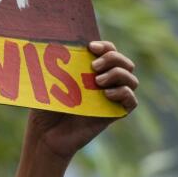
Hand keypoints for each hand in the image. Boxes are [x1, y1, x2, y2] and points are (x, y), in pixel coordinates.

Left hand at [27, 41, 138, 160]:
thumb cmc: (47, 105)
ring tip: (97, 81)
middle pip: (126, 63)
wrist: (46, 133)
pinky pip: (131, 102)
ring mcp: (112, 98)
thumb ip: (57, 64)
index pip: (110, 51)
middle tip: (94, 66)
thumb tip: (54, 43)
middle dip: (113, 59)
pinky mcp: (115, 114)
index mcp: (92, 70)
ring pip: (132, 80)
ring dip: (118, 75)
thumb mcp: (50, 81)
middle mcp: (106, 82)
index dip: (105, 46)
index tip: (91, 47)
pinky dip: (123, 94)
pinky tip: (106, 94)